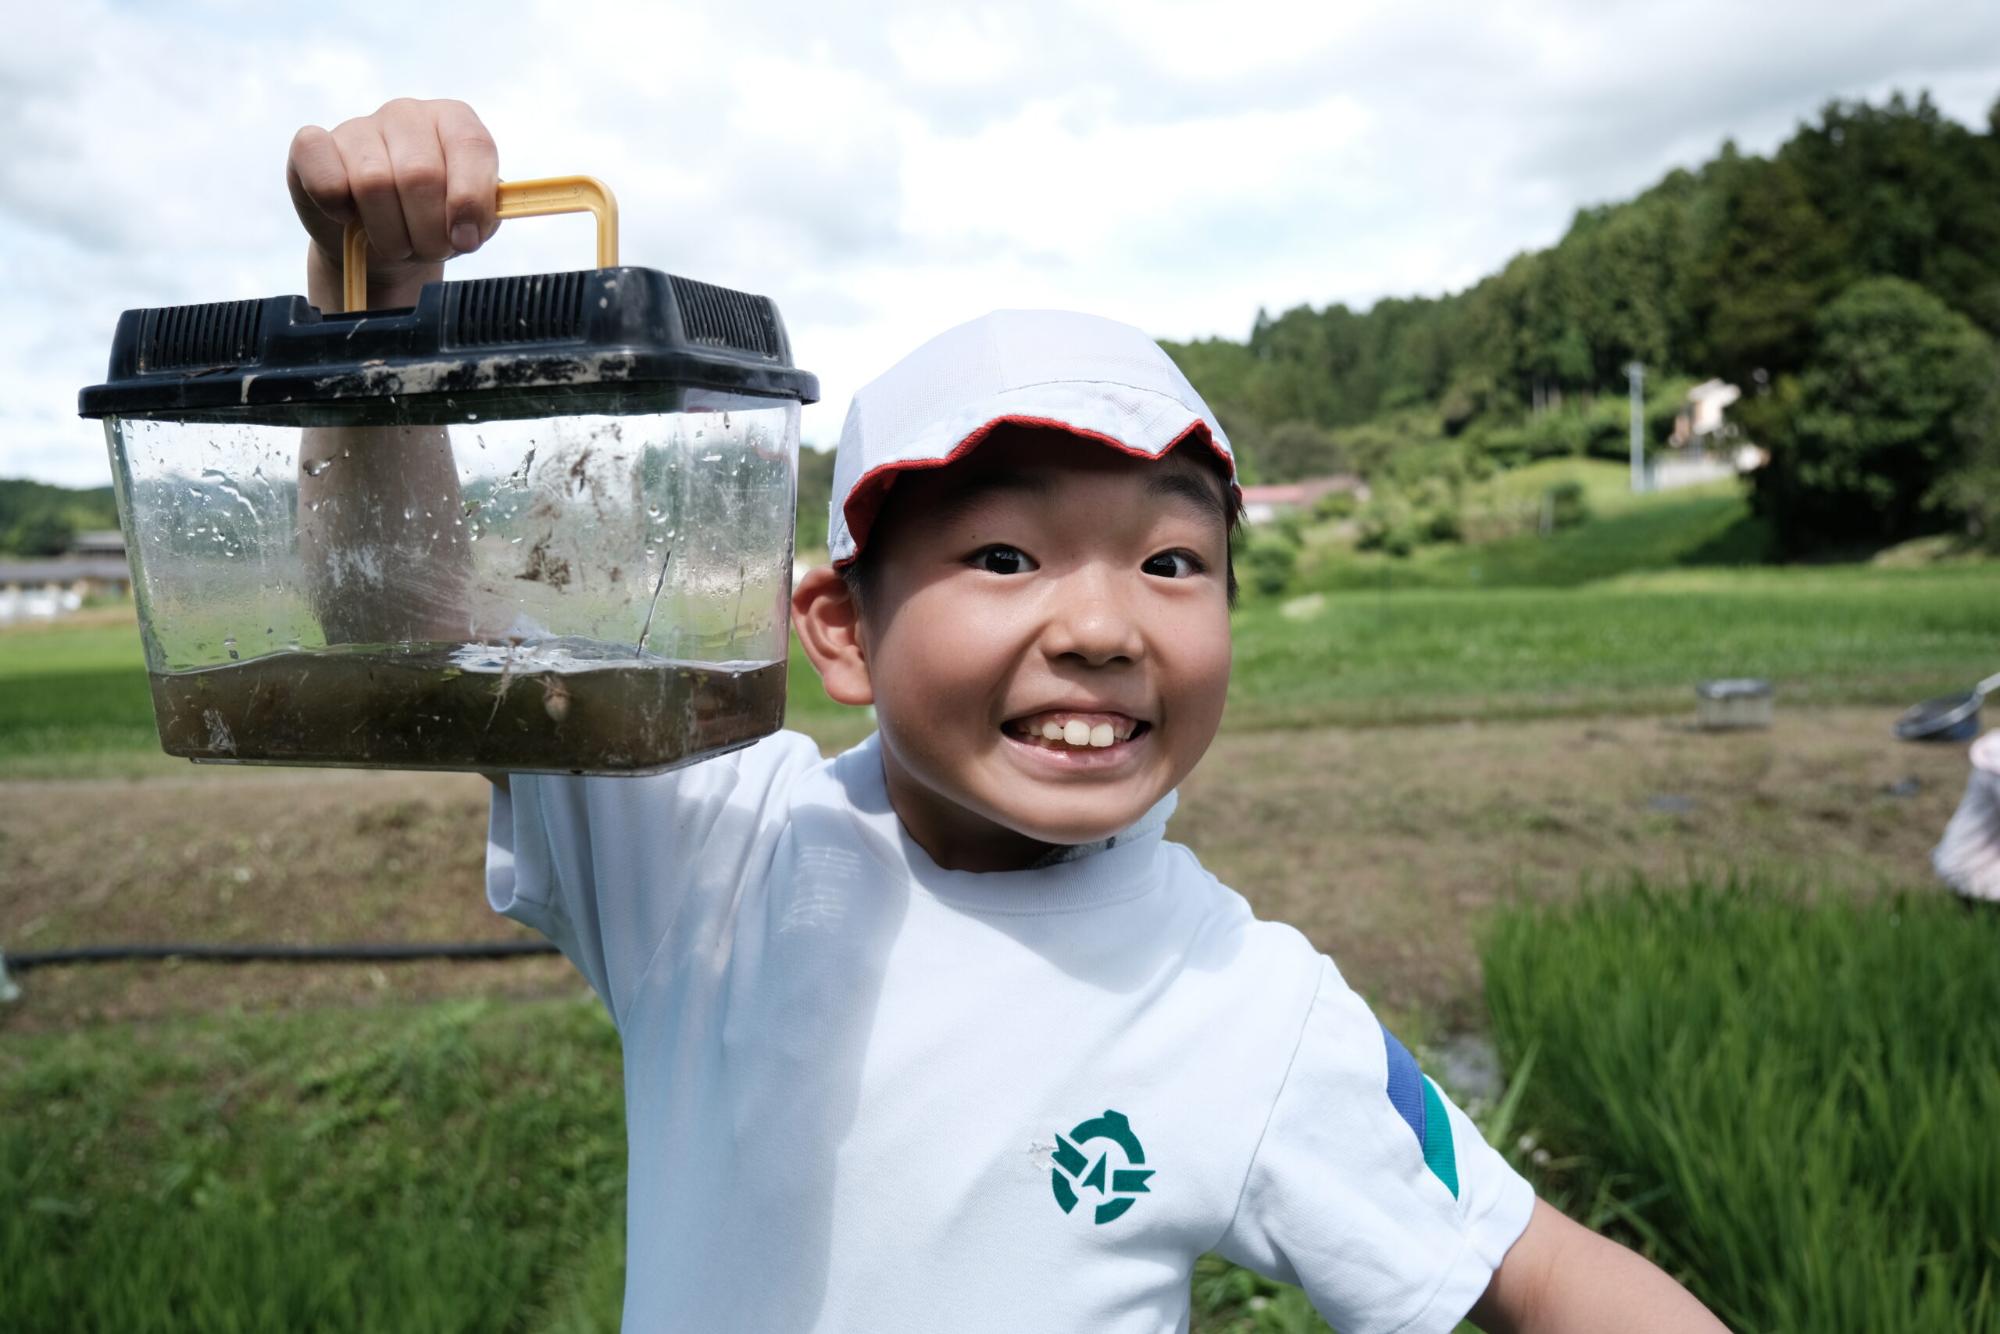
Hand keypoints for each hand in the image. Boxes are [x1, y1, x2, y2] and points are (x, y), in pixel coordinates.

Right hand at [286, 97, 500, 309]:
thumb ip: (482, 217)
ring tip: (396, 244)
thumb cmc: (433, 224)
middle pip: (420, 174)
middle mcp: (407, 114)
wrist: (379, 242)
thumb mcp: (471, 222)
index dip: (470, 201)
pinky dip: (337, 208)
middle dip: (428, 230)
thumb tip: (467, 229)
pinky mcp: (312, 147)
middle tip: (428, 249)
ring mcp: (358, 125)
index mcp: (454, 121)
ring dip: (389, 233)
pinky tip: (348, 218)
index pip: (472, 146)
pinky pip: (324, 177)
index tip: (465, 240)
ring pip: (373, 183)